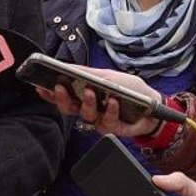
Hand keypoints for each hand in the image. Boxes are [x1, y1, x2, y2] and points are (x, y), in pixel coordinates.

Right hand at [32, 65, 163, 138]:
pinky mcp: (111, 128)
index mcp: (84, 94)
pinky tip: (113, 102)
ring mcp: (98, 119)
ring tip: (90, 92)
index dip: (50, 93)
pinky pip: (106, 122)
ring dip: (87, 102)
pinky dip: (110, 111)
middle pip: (68, 107)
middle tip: (60, 87)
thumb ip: (89, 73)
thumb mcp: (109, 75)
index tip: (41, 86)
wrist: (154, 106)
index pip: (63, 95)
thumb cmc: (131, 89)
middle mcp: (88, 108)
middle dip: (62, 98)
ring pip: (85, 115)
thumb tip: (69, 67)